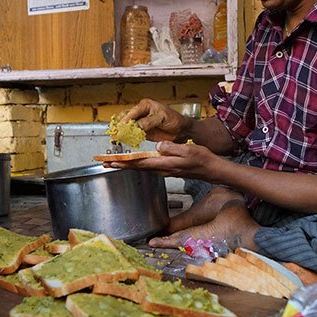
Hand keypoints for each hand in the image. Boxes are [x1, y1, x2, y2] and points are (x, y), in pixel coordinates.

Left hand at [104, 140, 219, 180]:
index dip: (123, 162)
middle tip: (105, 164)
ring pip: (141, 168)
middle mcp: (162, 169)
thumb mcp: (188, 150)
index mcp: (164, 164)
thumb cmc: (202, 159)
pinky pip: (148, 167)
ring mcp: (165, 170)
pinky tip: (135, 163)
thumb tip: (157, 147)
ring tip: (115, 163)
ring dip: (127, 166)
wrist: (212, 169)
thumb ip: (171, 148)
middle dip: (120, 166)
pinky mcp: (168, 169)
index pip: (139, 163)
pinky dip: (138, 165)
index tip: (111, 162)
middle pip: (137, 167)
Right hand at [121, 99, 188, 142]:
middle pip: (126, 117)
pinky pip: (130, 132)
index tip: (123, 127)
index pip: (133, 112)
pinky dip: (125, 135)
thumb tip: (136, 126)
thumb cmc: (174, 120)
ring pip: (125, 124)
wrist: (180, 130)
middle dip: (121, 125)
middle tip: (117, 132)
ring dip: (121, 130)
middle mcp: (140, 111)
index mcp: (145, 105)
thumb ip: (148, 122)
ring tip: (117, 136)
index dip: (127, 120)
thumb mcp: (162, 119)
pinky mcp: (140, 130)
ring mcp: (139, 120)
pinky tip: (122, 138)